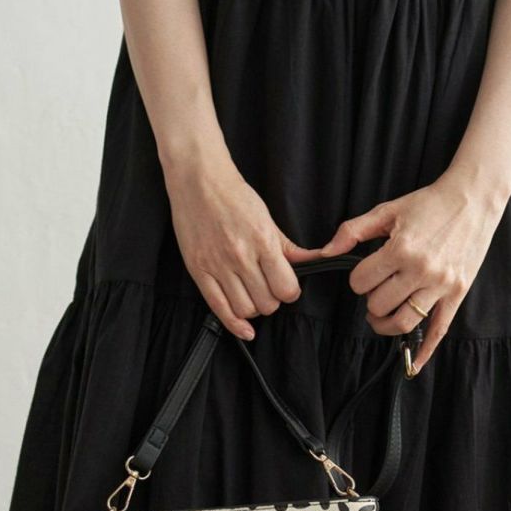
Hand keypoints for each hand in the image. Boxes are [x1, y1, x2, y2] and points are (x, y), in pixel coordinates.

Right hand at [163, 152, 318, 339]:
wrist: (200, 180)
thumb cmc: (234, 196)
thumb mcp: (268, 219)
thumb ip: (288, 248)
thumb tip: (311, 263)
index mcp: (262, 242)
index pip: (286, 288)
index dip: (290, 292)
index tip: (286, 286)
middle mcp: (240, 256)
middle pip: (267, 303)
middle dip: (272, 300)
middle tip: (268, 289)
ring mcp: (218, 265)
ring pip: (246, 310)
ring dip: (254, 309)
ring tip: (252, 295)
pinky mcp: (199, 271)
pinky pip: (219, 308)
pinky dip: (235, 325)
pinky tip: (245, 330)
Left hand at [316, 172, 510, 370]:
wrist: (474, 198)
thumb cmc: (429, 203)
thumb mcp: (388, 210)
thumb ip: (353, 230)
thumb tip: (326, 252)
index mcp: (401, 249)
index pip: (361, 282)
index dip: (358, 279)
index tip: (365, 272)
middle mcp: (421, 270)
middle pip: (379, 305)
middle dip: (371, 299)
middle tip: (377, 288)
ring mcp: (440, 285)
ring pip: (403, 323)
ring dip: (385, 324)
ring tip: (381, 316)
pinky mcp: (456, 294)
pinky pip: (438, 330)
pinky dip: (423, 352)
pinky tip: (412, 366)